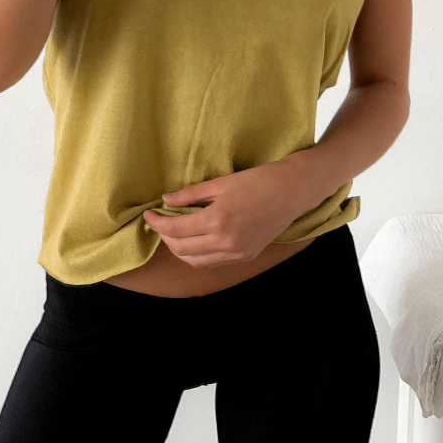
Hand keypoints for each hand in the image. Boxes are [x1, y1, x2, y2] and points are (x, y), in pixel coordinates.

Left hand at [143, 161, 308, 267]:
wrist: (293, 191)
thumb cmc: (258, 180)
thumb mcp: (222, 183)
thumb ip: (191, 194)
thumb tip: (166, 200)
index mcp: (217, 220)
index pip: (175, 229)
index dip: (157, 223)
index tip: (149, 214)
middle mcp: (225, 242)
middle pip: (181, 249)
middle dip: (165, 237)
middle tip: (160, 222)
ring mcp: (237, 253)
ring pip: (195, 261)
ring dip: (180, 249)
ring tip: (174, 232)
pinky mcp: (246, 257)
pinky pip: (212, 262)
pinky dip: (198, 255)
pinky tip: (195, 240)